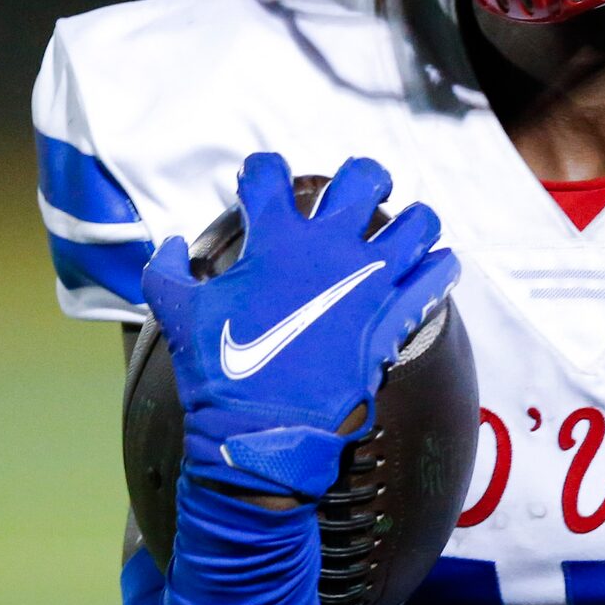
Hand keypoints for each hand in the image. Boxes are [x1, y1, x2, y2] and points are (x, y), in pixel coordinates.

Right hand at [142, 153, 457, 499]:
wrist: (262, 433)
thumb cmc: (221, 373)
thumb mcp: (177, 315)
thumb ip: (166, 272)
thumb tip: (170, 246)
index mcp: (275, 239)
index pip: (269, 175)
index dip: (262, 171)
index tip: (260, 180)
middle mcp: (329, 248)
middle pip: (363, 179)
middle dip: (361, 179)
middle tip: (356, 193)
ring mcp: (369, 281)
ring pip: (417, 222)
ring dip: (412, 222)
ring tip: (404, 232)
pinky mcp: (394, 317)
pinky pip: (436, 278)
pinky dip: (438, 269)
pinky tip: (432, 268)